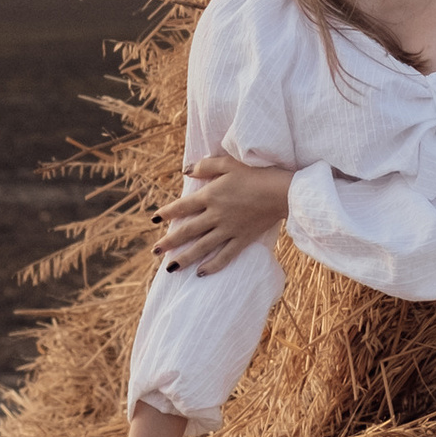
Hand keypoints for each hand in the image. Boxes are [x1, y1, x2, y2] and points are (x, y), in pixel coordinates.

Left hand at [156, 146, 292, 274]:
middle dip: (169, 242)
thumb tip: (186, 171)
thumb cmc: (255, 173)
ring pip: (202, 247)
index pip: (183, 207)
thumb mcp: (228, 163)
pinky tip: (200, 273)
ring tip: (170, 268)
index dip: (167, 213)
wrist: (281, 191)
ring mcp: (229, 230)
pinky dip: (212, 266)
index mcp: (211, 196)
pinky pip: (224, 256)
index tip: (154, 220)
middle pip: (188, 231)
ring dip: (184, 258)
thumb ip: (206, 166)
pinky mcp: (242, 239)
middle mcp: (216, 215)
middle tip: (155, 250)